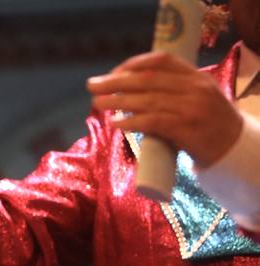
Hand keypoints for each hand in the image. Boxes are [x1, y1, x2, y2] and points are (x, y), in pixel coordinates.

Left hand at [88, 52, 242, 168]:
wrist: (231, 146)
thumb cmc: (205, 122)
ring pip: (148, 100)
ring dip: (118, 101)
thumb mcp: (194, 96)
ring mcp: (191, 108)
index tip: (112, 73)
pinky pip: (154, 122)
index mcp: (195, 76)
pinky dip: (132, 121)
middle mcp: (194, 88)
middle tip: (92, 86)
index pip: (161, 61)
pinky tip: (115, 123)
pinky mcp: (186, 129)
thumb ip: (170, 90)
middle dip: (116, 82)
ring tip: (97, 103)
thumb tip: (127, 90)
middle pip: (148, 80)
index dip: (133, 64)